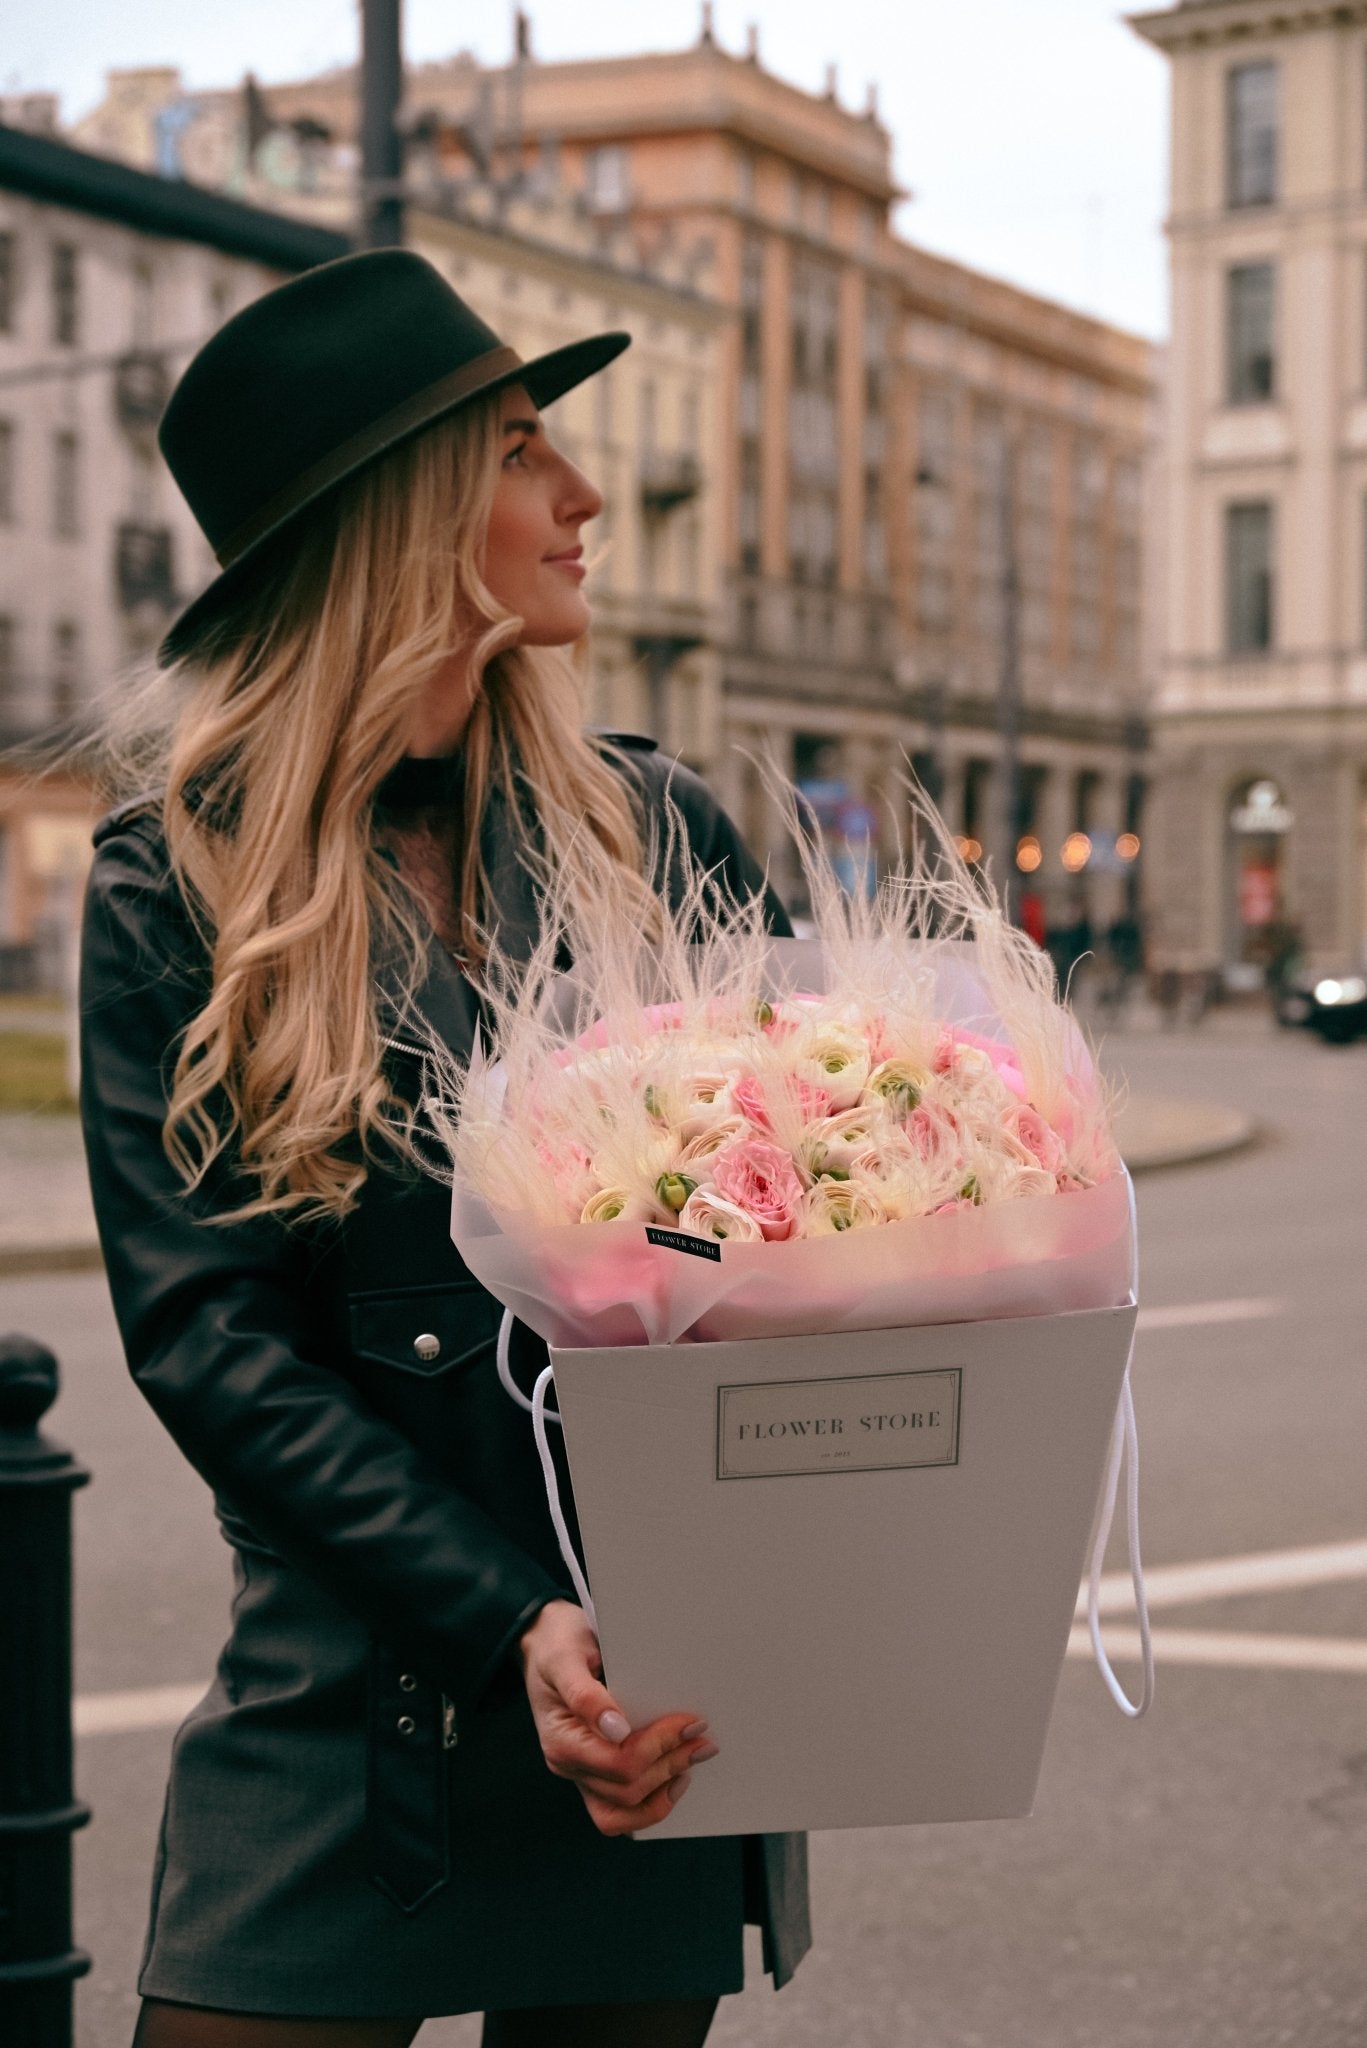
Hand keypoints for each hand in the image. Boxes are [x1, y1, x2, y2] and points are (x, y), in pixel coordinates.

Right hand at [519, 1600, 717, 1835]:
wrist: (545, 1642)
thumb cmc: (556, 1646)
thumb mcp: (565, 1658)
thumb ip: (585, 1695)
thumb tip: (617, 1730)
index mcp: (561, 1739)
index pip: (619, 1762)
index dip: (659, 1746)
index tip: (688, 1721)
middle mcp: (569, 1764)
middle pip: (626, 1790)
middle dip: (670, 1764)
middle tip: (701, 1736)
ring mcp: (581, 1774)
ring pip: (624, 1811)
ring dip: (664, 1789)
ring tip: (692, 1759)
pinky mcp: (595, 1774)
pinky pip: (621, 1810)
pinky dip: (651, 1801)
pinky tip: (673, 1776)